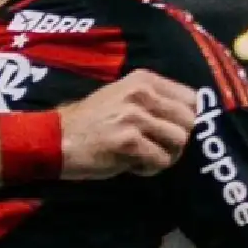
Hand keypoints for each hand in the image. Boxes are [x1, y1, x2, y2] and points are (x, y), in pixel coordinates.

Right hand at [56, 69, 195, 179]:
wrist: (56, 138)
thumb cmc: (92, 120)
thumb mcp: (122, 96)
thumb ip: (154, 100)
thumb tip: (191, 114)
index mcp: (143, 79)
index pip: (192, 98)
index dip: (184, 118)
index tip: (167, 128)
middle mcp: (141, 93)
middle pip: (190, 121)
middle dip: (176, 139)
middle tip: (156, 146)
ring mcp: (135, 116)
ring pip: (179, 141)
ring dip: (165, 154)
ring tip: (143, 155)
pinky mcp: (129, 140)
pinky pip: (161, 160)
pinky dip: (150, 168)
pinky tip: (131, 163)